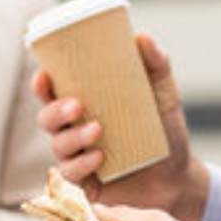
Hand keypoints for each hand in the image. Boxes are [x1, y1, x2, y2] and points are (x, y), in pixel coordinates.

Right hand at [32, 33, 209, 220]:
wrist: (179, 175)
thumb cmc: (164, 130)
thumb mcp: (163, 93)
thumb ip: (156, 64)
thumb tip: (141, 36)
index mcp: (85, 105)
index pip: (52, 93)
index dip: (41, 85)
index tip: (43, 75)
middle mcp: (74, 130)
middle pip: (46, 119)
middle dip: (54, 111)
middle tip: (76, 105)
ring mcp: (78, 158)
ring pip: (58, 146)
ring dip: (72, 137)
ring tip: (98, 130)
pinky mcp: (86, 183)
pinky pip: (72, 174)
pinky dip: (82, 164)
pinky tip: (99, 157)